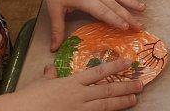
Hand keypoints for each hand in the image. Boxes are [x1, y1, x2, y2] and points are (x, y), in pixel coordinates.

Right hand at [4, 59, 141, 108]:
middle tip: (141, 84)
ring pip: (105, 105)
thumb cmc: (29, 98)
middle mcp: (78, 95)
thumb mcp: (41, 83)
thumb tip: (50, 68)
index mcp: (71, 83)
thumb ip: (49, 76)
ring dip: (121, 102)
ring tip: (135, 99)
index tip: (128, 62)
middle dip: (125, 87)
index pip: (98, 72)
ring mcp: (78, 109)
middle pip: (107, 90)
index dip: (114, 67)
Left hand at [38, 0, 146, 50]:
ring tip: (143, 8)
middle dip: (129, 16)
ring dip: (132, 1)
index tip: (127, 27)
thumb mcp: (54, 10)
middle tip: (140, 26)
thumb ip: (57, 29)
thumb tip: (54, 49)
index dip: (116, 20)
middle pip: (115, 6)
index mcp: (87, 1)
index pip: (104, 12)